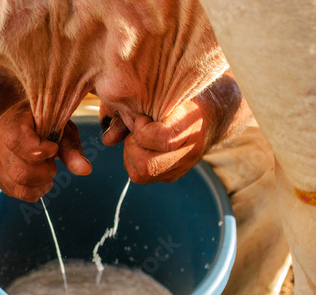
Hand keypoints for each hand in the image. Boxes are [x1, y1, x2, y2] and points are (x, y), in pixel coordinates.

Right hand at [0, 102, 90, 201]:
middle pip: (20, 172)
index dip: (40, 151)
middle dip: (45, 173)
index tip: (53, 148)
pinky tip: (40, 180)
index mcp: (10, 124)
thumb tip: (86, 170)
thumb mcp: (60, 127)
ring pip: (17, 187)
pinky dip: (33, 191)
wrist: (19, 120)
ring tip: (47, 172)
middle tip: (52, 162)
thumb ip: (71, 148)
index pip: (17, 142)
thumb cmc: (43, 122)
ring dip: (40, 184)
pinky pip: (15, 193)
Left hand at [100, 72, 246, 183]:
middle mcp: (188, 153)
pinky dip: (134, 160)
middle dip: (132, 146)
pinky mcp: (171, 176)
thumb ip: (129, 114)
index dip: (143, 129)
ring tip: (139, 138)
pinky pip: (142, 176)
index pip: (160, 139)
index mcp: (189, 127)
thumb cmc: (179, 99)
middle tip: (136, 131)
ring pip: (140, 174)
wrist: (209, 115)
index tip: (142, 118)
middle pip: (146, 165)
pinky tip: (142, 146)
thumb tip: (107, 141)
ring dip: (131, 154)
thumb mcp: (159, 96)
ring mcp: (180, 168)